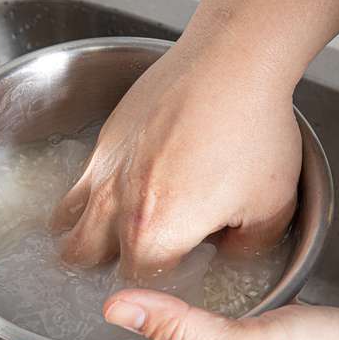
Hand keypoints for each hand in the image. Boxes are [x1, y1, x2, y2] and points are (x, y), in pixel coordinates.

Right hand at [53, 36, 301, 277]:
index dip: (159, 277)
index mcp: (155, 234)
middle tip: (136, 252)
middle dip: (107, 262)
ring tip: (108, 230)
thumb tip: (227, 250)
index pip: (138, 279)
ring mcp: (103, 172)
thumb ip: (246, 246)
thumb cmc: (253, 130)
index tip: (180, 264)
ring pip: (65, 225)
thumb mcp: (273, 206)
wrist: (233, 59)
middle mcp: (116, 207)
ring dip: (83, 233)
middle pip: (82, 259)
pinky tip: (120, 185)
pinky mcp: (104, 141)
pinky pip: (77, 182)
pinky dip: (87, 194)